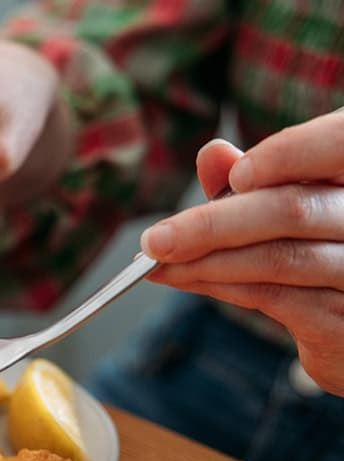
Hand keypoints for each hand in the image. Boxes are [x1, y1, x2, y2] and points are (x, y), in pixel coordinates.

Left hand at [141, 110, 343, 395]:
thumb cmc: (316, 250)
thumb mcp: (286, 206)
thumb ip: (256, 179)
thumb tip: (213, 153)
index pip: (338, 143)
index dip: (288, 156)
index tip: (237, 175)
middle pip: (292, 210)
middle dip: (210, 224)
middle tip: (155, 239)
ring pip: (278, 258)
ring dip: (204, 262)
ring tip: (157, 263)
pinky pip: (274, 297)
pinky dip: (219, 287)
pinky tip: (183, 280)